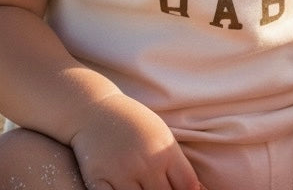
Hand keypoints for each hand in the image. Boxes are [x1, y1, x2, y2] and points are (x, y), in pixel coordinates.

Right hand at [69, 91, 201, 189]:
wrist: (94, 109)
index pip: (188, 186)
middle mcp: (146, 163)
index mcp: (164, 150)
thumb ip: (177, 162)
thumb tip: (198, 189)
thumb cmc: (132, 123)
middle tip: (158, 189)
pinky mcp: (99, 180)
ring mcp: (122, 173)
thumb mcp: (160, 134)